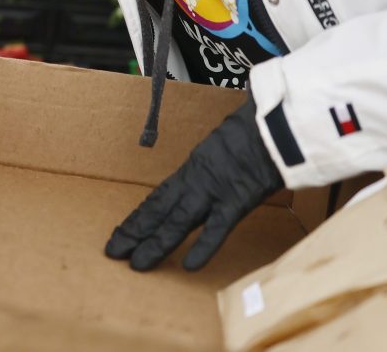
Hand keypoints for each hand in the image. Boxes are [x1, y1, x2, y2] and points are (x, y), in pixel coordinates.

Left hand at [106, 94, 281, 270]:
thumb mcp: (225, 143)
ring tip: (136, 264)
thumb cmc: (254, 127)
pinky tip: (188, 266)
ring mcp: (213, 191)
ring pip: (178, 222)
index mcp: (193, 168)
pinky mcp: (237, 199)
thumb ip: (216, 161)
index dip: (140, 216)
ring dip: (156, 244)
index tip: (122, 230)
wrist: (272, 120)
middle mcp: (195, 181)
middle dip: (135, 233)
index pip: (159, 197)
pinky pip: (218, 228)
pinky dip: (203, 247)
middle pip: (159, 211)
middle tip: (114, 252)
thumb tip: (216, 169)